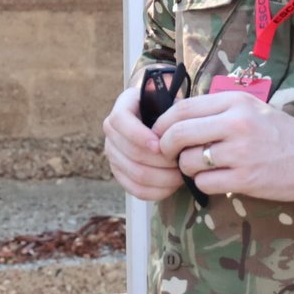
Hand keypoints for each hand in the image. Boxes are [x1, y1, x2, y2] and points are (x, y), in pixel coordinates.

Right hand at [102, 83, 183, 200]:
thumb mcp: (172, 103)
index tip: (160, 145)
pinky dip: (157, 191)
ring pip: (135, 173)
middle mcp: (111, 129)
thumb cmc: (172, 112)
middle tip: (182, 163)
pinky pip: (135, 189)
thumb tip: (177, 128)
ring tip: (182, 174)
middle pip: (129, 152)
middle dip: (160, 162)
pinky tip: (173, 186)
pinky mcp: (119, 173)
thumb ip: (173, 111)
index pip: (120, 120)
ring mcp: (113, 152)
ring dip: (162, 177)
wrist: (166, 125)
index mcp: (122, 106)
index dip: (138, 135)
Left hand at [153, 90, 293, 203]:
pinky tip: (215, 179)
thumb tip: (174, 118)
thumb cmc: (283, 134)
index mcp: (235, 101)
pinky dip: (203, 183)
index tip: (158, 132)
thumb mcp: (251, 109)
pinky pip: (205, 183)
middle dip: (165, 146)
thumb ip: (217, 110)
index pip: (182, 108)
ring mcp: (241, 153)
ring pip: (189, 161)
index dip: (162, 123)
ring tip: (198, 167)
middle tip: (166, 153)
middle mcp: (237, 124)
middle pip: (179, 134)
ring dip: (186, 167)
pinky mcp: (246, 180)